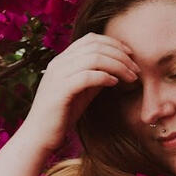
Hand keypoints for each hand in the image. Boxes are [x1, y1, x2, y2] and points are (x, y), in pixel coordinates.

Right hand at [19, 33, 139, 152]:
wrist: (39, 136)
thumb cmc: (61, 115)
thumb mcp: (82, 92)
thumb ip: (95, 78)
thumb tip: (116, 70)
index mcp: (62, 60)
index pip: (90, 39)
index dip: (113, 43)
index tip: (130, 55)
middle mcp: (59, 63)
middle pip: (95, 46)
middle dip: (120, 55)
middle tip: (136, 68)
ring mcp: (58, 75)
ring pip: (94, 58)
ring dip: (118, 66)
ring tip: (131, 77)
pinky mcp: (60, 91)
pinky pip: (87, 76)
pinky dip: (105, 77)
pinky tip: (115, 84)